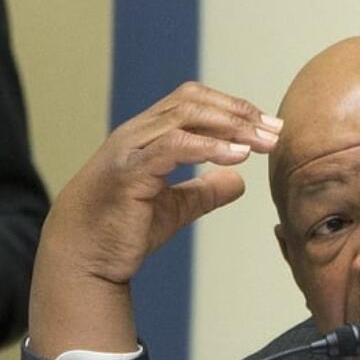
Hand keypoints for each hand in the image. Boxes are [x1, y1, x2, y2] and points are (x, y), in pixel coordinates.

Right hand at [29, 82, 280, 357]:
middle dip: (239, 112)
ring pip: (184, 117)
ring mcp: (130, 149)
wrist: (84, 258)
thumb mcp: (177, 207)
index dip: (233, 107)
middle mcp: (137, 133)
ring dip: (231, 126)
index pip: (193, 101)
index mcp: (147, 135)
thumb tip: (240, 182)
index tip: (269, 126)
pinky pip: (172, 146)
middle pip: (192, 102)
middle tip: (275, 131)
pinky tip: (237, 157)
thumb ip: (206, 190)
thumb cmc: (124, 230)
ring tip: (262, 143)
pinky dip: (209, 147)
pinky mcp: (129, 172)